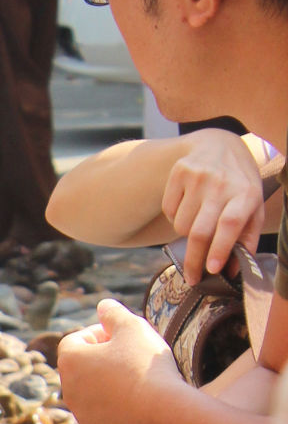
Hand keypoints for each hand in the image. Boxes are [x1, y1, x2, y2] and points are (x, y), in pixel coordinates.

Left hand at [58, 297, 182, 423]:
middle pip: (83, 367)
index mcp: (70, 361)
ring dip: (111, 383)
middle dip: (104, 358)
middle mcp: (68, 390)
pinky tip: (142, 402)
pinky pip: (106, 414)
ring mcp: (81, 415)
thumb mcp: (133, 328)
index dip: (100, 334)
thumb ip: (115, 314)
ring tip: (141, 379)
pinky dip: (119, 407)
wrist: (163, 415)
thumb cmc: (146, 366)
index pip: (76, 340)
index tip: (123, 337)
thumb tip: (102, 305)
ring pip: (94, 392)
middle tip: (134, 356)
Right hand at [161, 127, 275, 275]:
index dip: (220, 248)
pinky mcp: (179, 172)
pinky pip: (169, 211)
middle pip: (200, 231)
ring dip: (186, 234)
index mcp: (246, 193)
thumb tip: (231, 271)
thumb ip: (246, 238)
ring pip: (181, 225)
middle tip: (193, 278)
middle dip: (194, 260)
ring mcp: (198, 176)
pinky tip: (188, 206)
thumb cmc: (239, 185)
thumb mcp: (253, 207)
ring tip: (198, 223)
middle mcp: (221, 182)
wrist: (219, 145)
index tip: (212, 270)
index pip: (230, 223)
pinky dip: (175, 218)